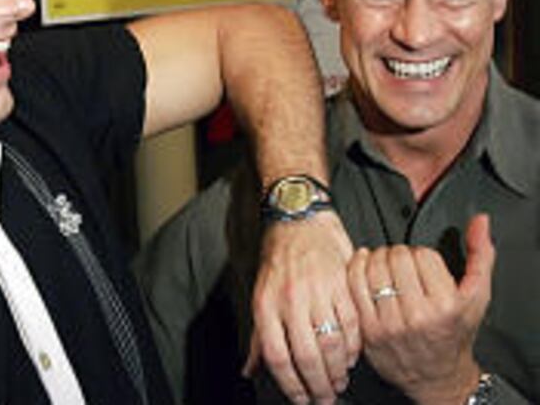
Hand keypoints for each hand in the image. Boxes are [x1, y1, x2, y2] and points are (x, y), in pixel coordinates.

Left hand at [243, 211, 357, 404]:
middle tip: (325, 399)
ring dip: (338, 371)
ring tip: (339, 381)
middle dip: (319, 386)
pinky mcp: (341, 282)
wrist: (298, 217)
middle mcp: (290, 299)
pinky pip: (352, 323)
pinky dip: (354, 346)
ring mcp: (317, 290)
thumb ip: (258, 336)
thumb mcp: (260, 294)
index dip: (290, 385)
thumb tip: (249, 370)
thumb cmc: (277, 259)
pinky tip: (352, 356)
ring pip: (332, 344)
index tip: (301, 399)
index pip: (277, 356)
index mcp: (266, 304)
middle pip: (307, 356)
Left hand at [347, 214, 494, 404]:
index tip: (421, 263)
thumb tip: (480, 220)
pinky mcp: (368, 329)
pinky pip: (354, 284)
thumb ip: (481, 255)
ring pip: (374, 267)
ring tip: (383, 262)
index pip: (423, 254)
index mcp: (446, 305)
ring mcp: (390, 324)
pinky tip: (362, 262)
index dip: (421, 253)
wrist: (436, 375)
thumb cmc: (456, 331)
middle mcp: (418, 315)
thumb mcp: (477, 296)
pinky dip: (355, 266)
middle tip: (400, 262)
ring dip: (376, 257)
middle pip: (396, 257)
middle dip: (398, 253)